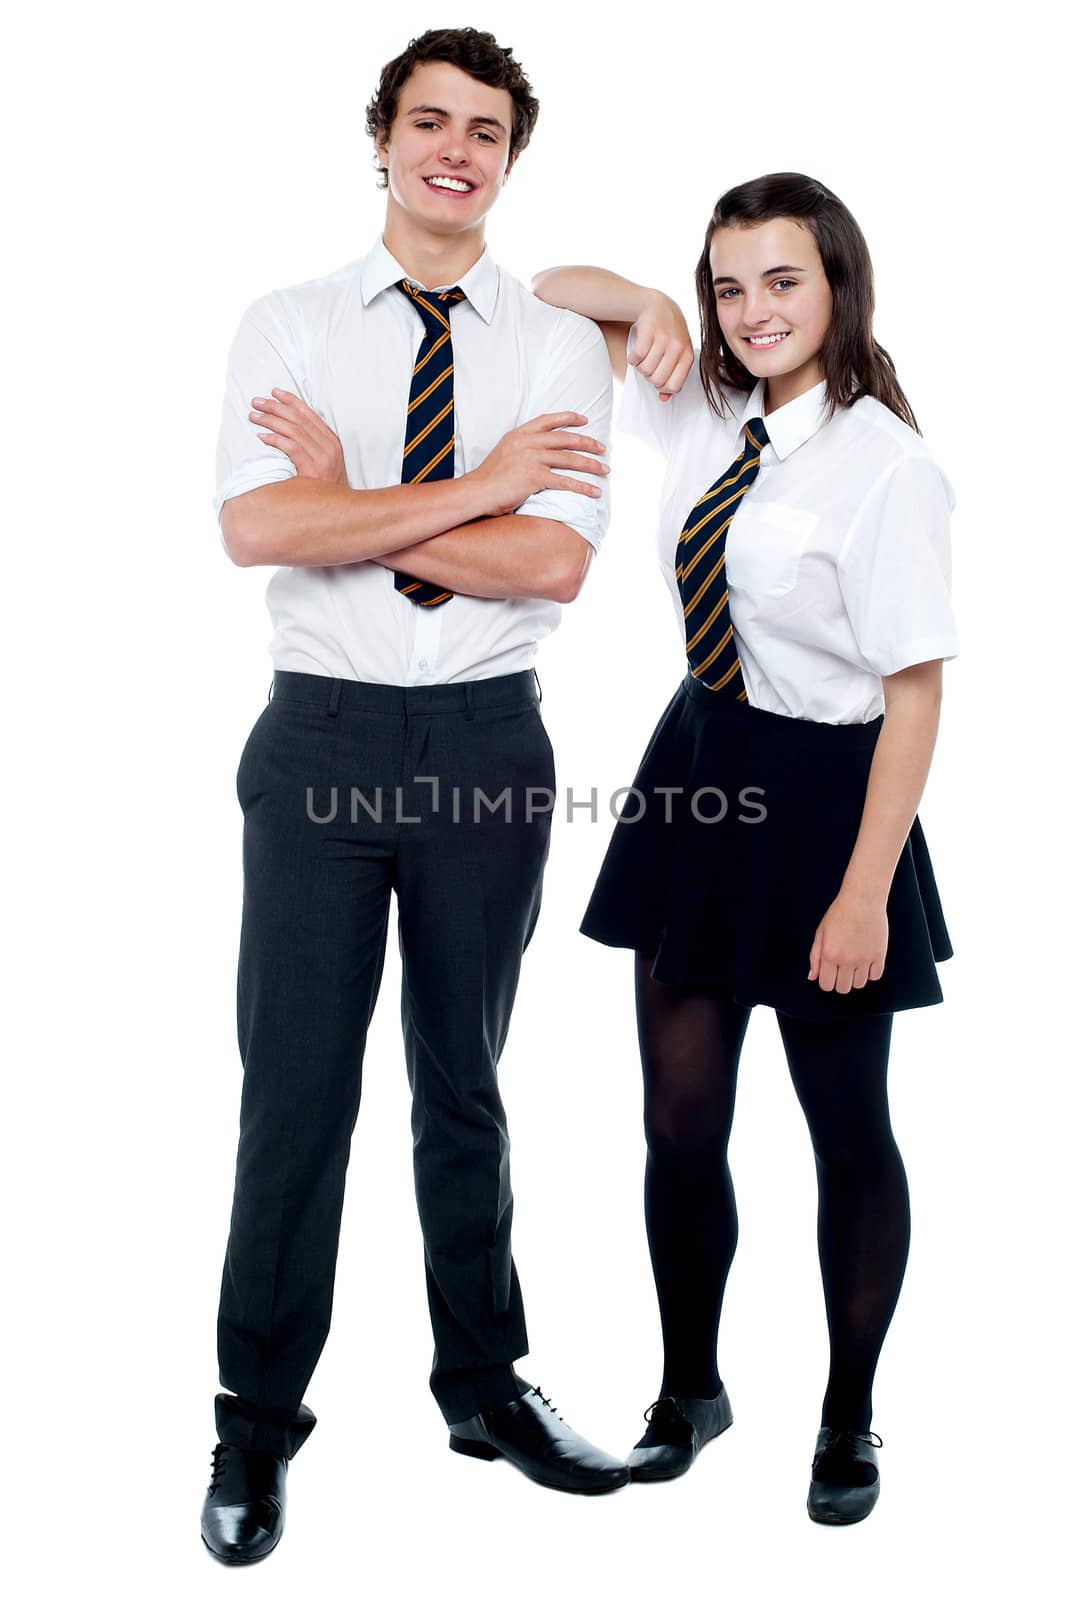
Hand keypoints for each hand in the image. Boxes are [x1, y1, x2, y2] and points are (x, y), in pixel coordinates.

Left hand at [249, 389, 347, 486]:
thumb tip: (289, 429)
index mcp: (332, 441)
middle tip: (256, 401)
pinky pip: (291, 447)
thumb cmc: (325, 488)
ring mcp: (322, 458)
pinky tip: (262, 437)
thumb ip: (313, 446)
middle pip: (298, 419)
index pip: (309, 414)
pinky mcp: (313, 469)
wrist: (337, 510)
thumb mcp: (325, 463)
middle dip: (275, 407)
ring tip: (253, 416)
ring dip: (270, 421)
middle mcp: (329, 446)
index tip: (274, 392)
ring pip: (293, 430)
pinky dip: (275, 439)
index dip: (290, 400)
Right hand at [470, 412, 609, 517]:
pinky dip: (582, 487)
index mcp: (519, 434)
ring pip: (569, 459)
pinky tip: (594, 492)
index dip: (569, 418)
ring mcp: (531, 458)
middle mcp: (527, 442)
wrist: (476, 492)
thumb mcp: (504, 452)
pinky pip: (565, 481)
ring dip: (591, 465)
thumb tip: (538, 451)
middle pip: (565, 439)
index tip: (585, 420)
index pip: (548, 420)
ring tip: (605, 470)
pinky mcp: (535, 477)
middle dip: (588, 443)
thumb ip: (521, 447)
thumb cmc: (488, 478)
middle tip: (603, 448)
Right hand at [629, 292, 694, 402]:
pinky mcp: (648, 332)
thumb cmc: (670, 334)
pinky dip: (632, 359)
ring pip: (645, 370)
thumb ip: (673, 375)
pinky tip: (636, 354)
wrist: (660, 306)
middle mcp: (677, 347)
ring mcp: (663, 338)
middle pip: (657, 379)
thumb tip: (663, 398)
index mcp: (687, 355)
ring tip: (643, 360)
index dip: (662, 386)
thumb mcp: (678, 353)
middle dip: (649, 377)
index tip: (658, 379)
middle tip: (648, 368)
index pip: (674, 386)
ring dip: (640, 368)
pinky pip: (636, 358)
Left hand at [808, 890, 888, 994]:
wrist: (862, 900)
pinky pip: (875, 976)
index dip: (827, 981)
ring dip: (855, 977)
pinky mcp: (879, 955)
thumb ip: (815, 957)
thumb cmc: (840, 913)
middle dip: (840, 981)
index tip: (830, 974)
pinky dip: (870, 972)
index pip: (826, 985)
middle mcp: (847, 960)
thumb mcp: (821, 933)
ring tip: (854, 962)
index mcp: (830, 955)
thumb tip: (813, 977)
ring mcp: (865, 959)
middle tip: (842, 968)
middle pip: (843, 988)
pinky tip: (866, 961)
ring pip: (860, 984)